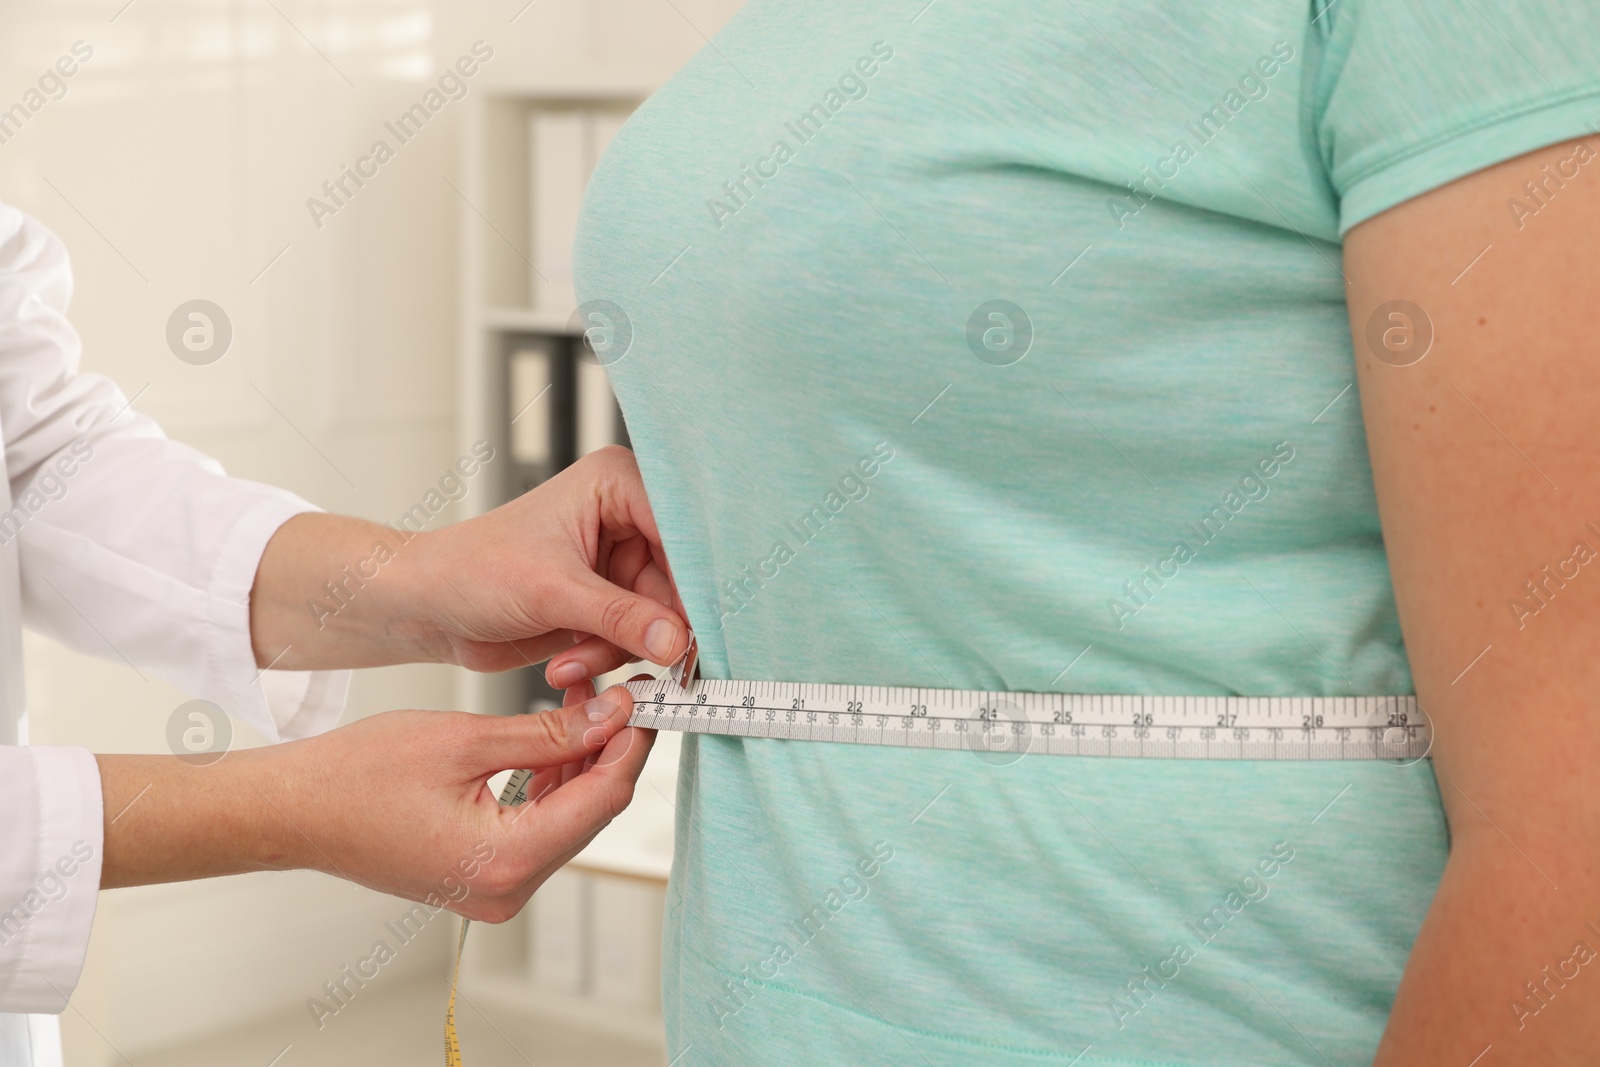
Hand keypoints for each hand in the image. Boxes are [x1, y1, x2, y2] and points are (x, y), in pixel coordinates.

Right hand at [98, 684, 653, 919]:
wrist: (292, 811)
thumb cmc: (357, 776)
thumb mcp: (464, 738)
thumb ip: (547, 733)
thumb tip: (611, 717)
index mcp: (506, 861)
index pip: (601, 800)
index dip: (630, 745)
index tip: (645, 700)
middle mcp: (507, 889)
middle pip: (591, 812)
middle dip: (611, 751)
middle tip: (621, 693)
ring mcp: (495, 888)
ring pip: (568, 818)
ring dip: (582, 763)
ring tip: (588, 704)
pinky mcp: (482, 875)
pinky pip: (538, 827)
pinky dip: (551, 783)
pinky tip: (556, 737)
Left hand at [418, 445, 689, 677]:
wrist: (429, 607)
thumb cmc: (471, 570)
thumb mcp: (551, 592)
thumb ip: (621, 617)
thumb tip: (678, 643)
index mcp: (617, 483)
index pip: (682, 531)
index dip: (694, 582)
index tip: (701, 629)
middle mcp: (626, 516)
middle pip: (679, 580)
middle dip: (652, 628)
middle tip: (650, 664)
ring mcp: (619, 560)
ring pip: (660, 616)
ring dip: (621, 649)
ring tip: (573, 660)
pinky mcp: (609, 599)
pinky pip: (637, 636)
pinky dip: (608, 656)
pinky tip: (568, 661)